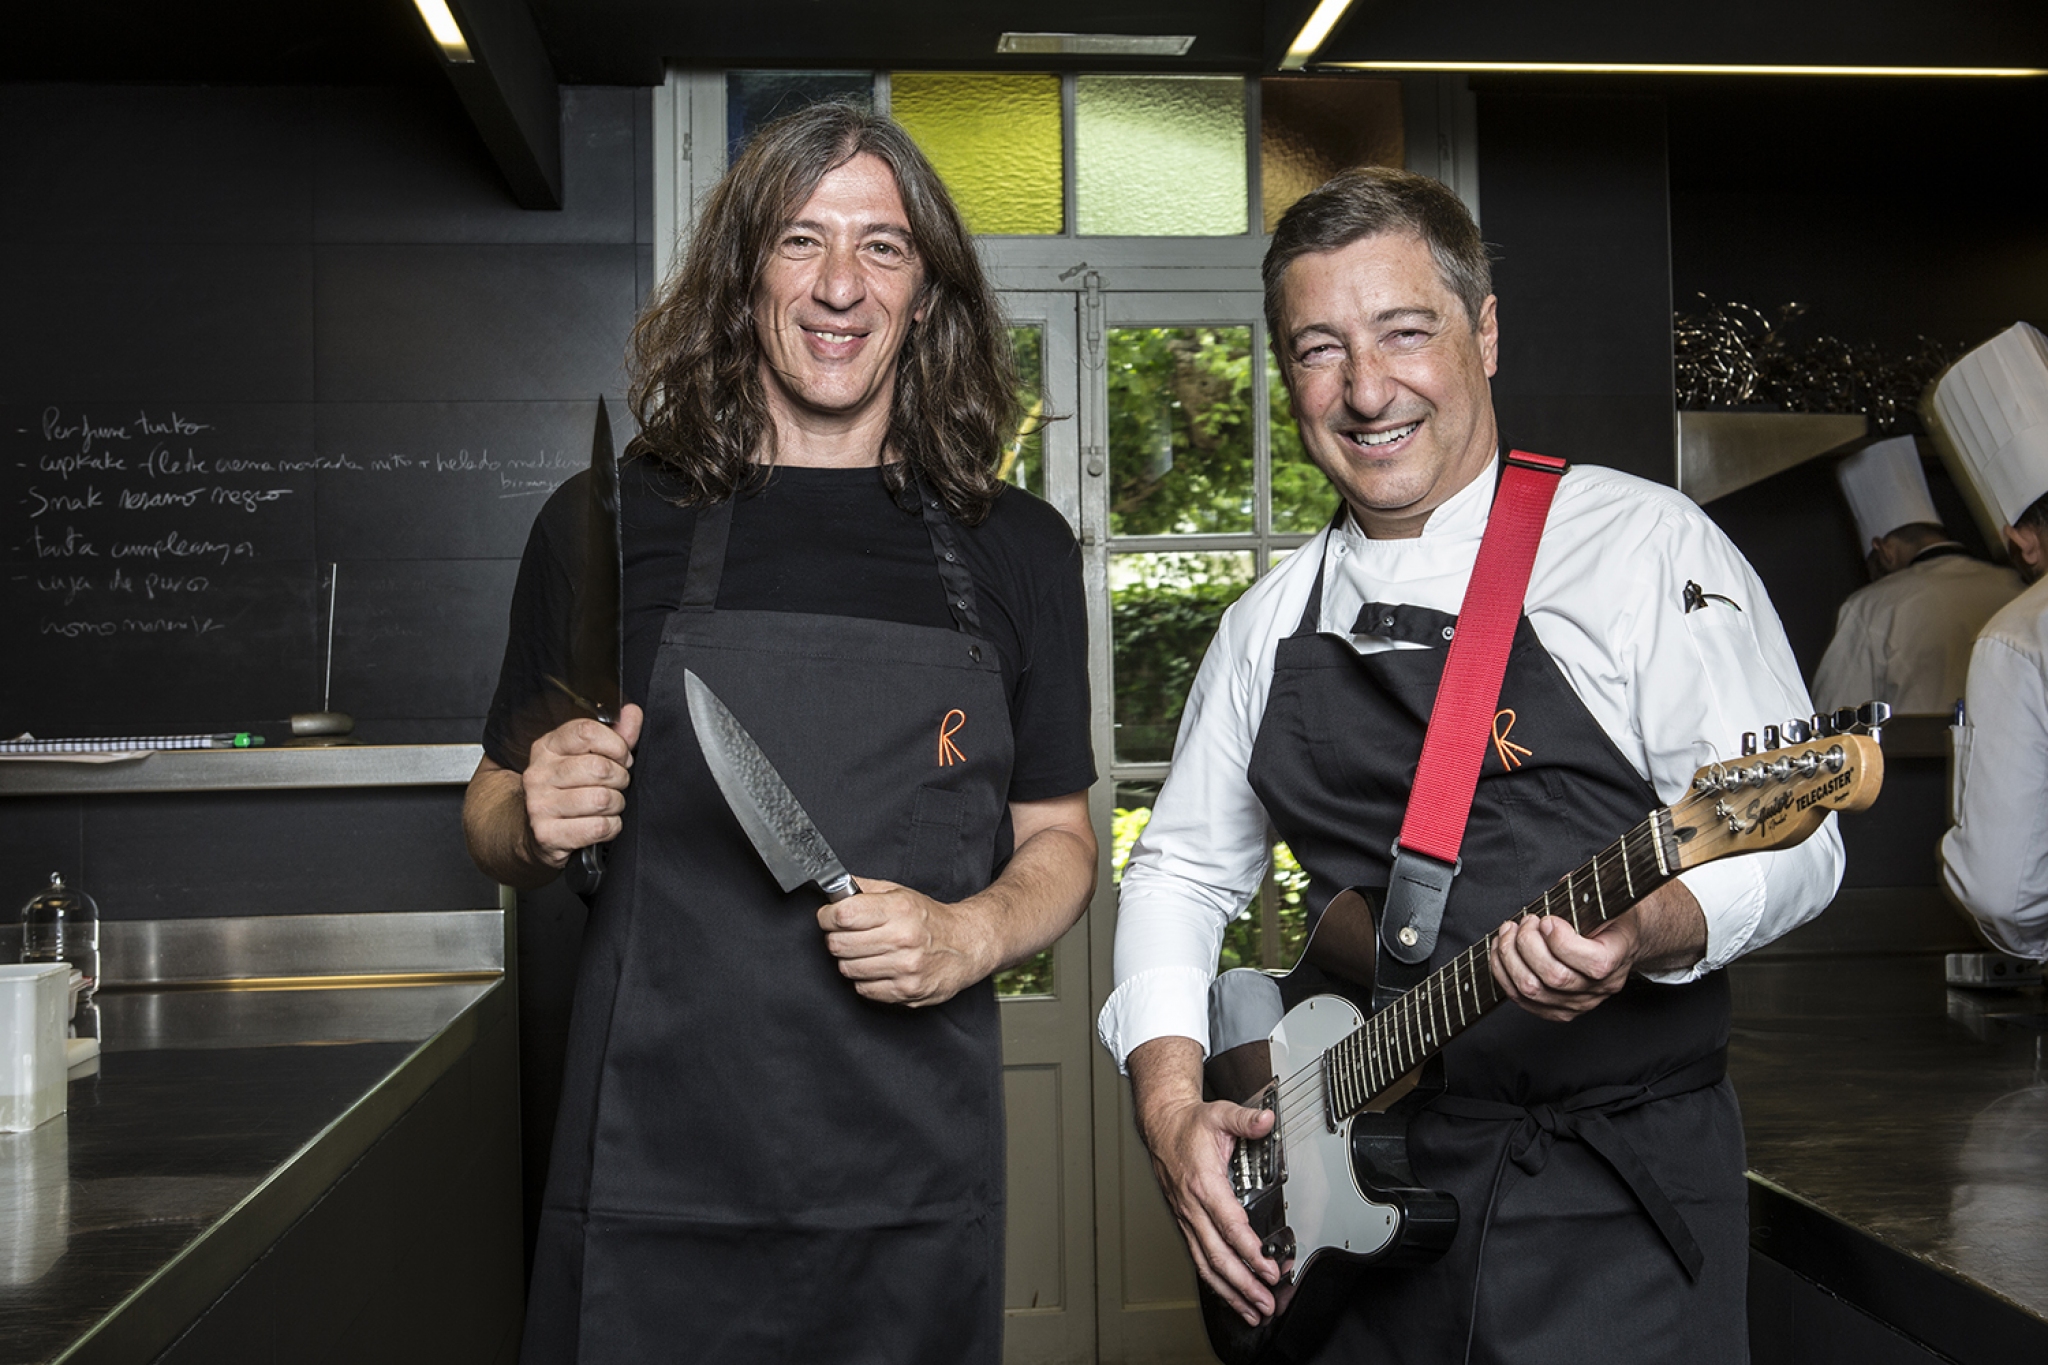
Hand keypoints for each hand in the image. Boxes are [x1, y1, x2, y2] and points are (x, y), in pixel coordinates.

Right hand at [519, 704, 643, 867]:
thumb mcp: (588, 757)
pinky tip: (601, 825)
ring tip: (608, 806)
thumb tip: (632, 712)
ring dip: (616, 805)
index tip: (622, 757)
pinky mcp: (546, 834)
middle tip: (616, 785)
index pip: (587, 731)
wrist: (536, 833)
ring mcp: (539, 804)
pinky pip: (599, 827)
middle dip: (620, 778)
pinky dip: (611, 828)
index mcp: (547, 747)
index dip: (616, 745)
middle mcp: (538, 773)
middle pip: (599, 767)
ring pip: (602, 800)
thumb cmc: (569, 791)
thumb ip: (614, 735)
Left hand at [817, 877, 993, 1006]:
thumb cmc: (931, 920)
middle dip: (835, 938)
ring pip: (847, 969)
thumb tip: (834, 886)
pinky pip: (863, 989)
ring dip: (850, 960)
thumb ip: (866, 888)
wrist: (966, 945)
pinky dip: (865, 980)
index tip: (829, 916)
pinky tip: (878, 968)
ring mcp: (905, 968)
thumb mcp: (901, 893)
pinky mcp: (906, 991)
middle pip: (839, 944)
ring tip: (866, 951)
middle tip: (847, 934)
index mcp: (899, 909)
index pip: (843, 914)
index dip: (827, 915)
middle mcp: (902, 938)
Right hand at [1128, 1038, 1282, 1325]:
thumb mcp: (1220, 1114)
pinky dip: (1217, 1283)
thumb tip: (1265, 1120)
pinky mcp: (1186, 1224)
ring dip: (1230, 1291)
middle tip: (1265, 1302)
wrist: (1161, 1126)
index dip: (1250, 1250)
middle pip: (1217, 1255)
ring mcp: (1187, 1218)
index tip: (1270, 1268)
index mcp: (1203, 1183)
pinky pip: (1199, 1259)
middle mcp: (1192, 1206)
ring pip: (1206, 1264)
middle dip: (1243, 1283)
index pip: (1229, 1225)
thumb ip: (1245, 1119)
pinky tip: (1232, 1296)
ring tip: (1252, 1311)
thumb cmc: (1190, 1125)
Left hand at [1489, 878, 1705, 1022]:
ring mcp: (1579, 1003)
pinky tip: (1501, 951)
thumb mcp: (1607, 899)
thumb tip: (1561, 888)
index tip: (1547, 919)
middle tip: (1526, 921)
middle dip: (1528, 943)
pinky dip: (1503, 973)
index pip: (1593, 963)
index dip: (1561, 940)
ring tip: (1509, 932)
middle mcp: (1601, 987)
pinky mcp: (1557, 1009)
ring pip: (1533, 990)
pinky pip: (1522, 1000)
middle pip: (1555, 978)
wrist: (1618, 942)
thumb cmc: (1609, 916)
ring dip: (1510, 957)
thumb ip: (1585, 895)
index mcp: (1619, 957)